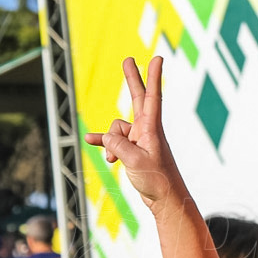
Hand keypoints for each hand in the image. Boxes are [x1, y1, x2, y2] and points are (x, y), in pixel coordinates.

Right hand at [83, 57, 187, 214]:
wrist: (166, 200)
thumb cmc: (157, 180)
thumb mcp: (134, 161)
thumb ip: (117, 145)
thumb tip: (105, 137)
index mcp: (152, 128)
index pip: (153, 97)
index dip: (154, 76)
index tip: (158, 58)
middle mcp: (147, 130)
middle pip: (138, 98)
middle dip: (132, 79)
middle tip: (128, 59)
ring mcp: (140, 139)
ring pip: (116, 129)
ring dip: (110, 142)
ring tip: (114, 160)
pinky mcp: (133, 150)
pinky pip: (113, 141)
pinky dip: (104, 142)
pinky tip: (91, 141)